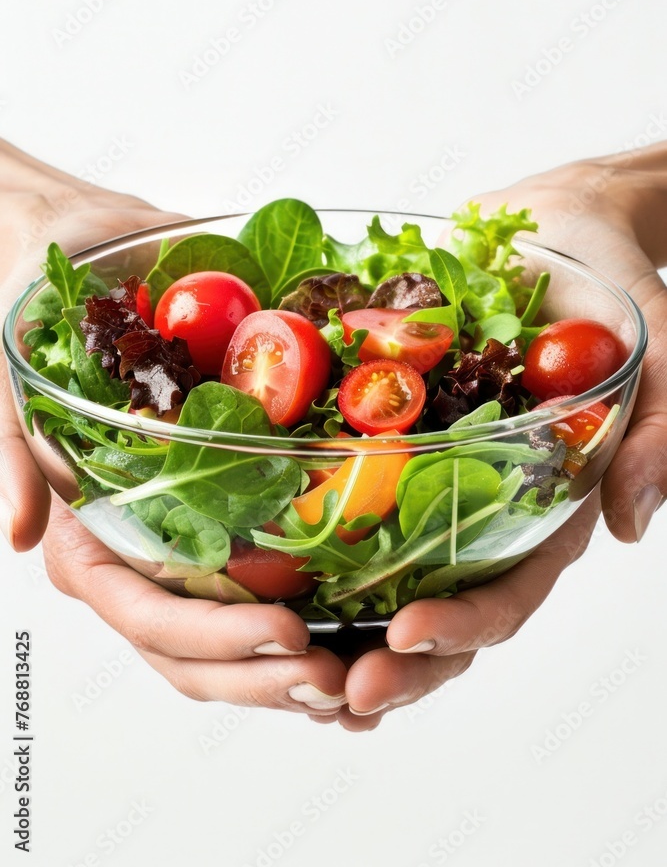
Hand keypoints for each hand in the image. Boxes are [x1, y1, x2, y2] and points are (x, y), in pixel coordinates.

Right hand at [0, 140, 349, 718]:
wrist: (90, 252)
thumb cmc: (45, 316)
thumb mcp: (12, 380)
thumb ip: (12, 455)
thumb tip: (17, 535)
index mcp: (89, 538)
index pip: (146, 615)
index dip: (214, 636)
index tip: (289, 633)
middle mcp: (141, 550)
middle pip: (201, 648)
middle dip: (268, 675)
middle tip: (345, 680)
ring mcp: (188, 534)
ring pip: (241, 627)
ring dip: (298, 663)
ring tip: (366, 672)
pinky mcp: (230, 503)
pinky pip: (274, 572)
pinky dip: (317, 608)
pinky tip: (369, 625)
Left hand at [338, 142, 666, 728]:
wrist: (555, 223)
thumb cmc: (609, 283)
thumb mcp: (654, 350)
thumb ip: (657, 431)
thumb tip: (634, 524)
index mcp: (548, 506)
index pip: (511, 590)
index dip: (465, 624)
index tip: (408, 634)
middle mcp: (484, 504)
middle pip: (439, 605)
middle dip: (392, 659)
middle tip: (334, 691)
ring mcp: (430, 471)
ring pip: (383, 569)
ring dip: (339, 623)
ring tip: (286, 655)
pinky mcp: (384, 430)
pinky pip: (342, 485)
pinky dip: (304, 532)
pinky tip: (255, 568)